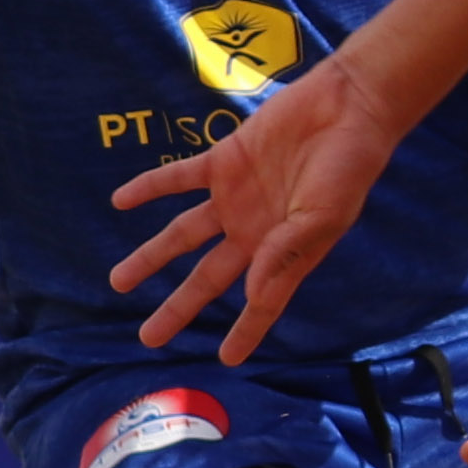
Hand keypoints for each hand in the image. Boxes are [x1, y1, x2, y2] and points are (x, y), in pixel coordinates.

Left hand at [108, 54, 401, 361]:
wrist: (348, 107)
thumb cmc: (348, 167)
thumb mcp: (324, 216)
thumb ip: (285, 252)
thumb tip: (252, 294)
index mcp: (283, 251)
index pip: (262, 302)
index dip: (246, 332)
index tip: (228, 360)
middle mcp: (254, 231)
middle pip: (207, 278)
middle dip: (179, 308)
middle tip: (149, 338)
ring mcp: (235, 197)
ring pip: (183, 235)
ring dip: (151, 257)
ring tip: (119, 281)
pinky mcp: (224, 161)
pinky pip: (179, 178)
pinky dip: (149, 188)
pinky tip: (120, 200)